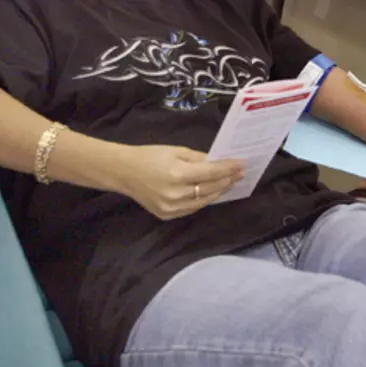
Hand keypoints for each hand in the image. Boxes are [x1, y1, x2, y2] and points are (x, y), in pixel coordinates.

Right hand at [111, 144, 244, 219]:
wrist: (123, 172)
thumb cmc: (149, 156)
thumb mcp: (175, 150)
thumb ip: (198, 158)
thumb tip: (218, 163)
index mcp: (178, 174)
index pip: (211, 172)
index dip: (229, 168)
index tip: (242, 164)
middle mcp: (176, 194)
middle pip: (210, 188)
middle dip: (228, 180)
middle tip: (241, 173)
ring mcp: (171, 208)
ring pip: (204, 201)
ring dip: (219, 191)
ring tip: (231, 183)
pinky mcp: (167, 215)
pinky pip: (192, 208)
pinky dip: (204, 200)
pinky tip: (213, 192)